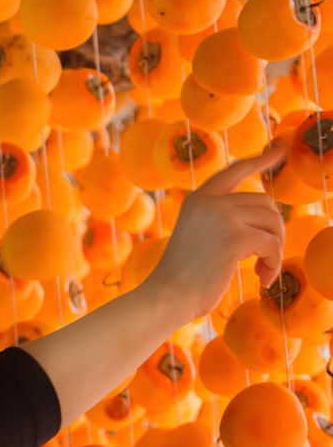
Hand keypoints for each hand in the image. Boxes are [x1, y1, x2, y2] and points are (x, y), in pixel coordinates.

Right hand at [142, 141, 286, 325]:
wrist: (167, 296)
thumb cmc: (183, 277)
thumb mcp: (200, 237)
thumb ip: (223, 219)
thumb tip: (269, 214)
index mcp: (197, 199)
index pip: (234, 171)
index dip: (260, 160)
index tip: (279, 149)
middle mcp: (210, 202)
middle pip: (265, 202)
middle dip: (273, 231)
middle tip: (266, 258)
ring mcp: (223, 216)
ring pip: (273, 222)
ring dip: (275, 250)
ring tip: (263, 271)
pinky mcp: (236, 236)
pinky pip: (272, 244)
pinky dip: (274, 263)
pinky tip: (263, 279)